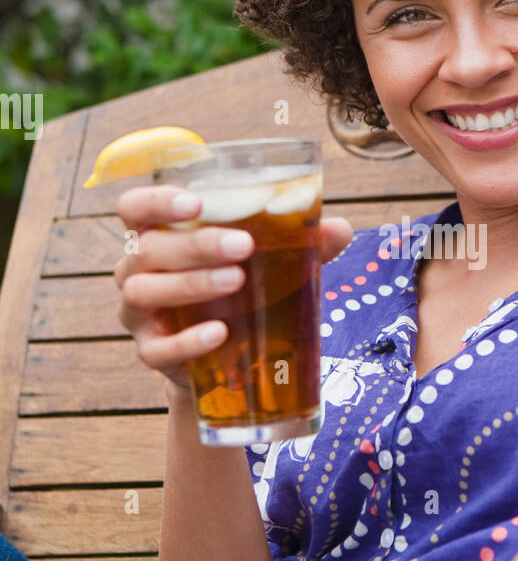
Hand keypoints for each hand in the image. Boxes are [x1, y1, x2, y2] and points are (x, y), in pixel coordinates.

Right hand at [113, 183, 352, 392]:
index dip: (155, 200)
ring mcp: (138, 313)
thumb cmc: (240, 292)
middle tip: (243, 245)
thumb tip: (339, 229)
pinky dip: (188, 340)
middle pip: (147, 248)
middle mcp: (137, 270)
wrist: (228, 360)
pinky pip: (157, 349)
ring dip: (191, 284)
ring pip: (144, 292)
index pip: (135, 207)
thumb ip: (299, 244)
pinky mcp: (150, 353)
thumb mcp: (267, 263)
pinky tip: (220, 333)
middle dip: (195, 244)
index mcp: (160, 235)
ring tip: (237, 281)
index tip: (195, 202)